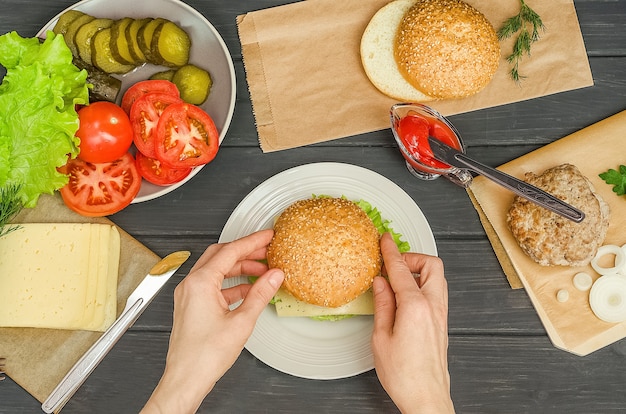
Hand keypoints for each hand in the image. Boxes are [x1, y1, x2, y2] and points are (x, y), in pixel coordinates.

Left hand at [141, 230, 283, 413]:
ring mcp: (189, 295)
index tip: (267, 237)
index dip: (253, 242)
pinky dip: (231, 284)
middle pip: (221, 256)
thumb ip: (260, 294)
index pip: (230, 251)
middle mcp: (191, 285)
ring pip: (216, 270)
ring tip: (262, 271)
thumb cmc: (205, 356)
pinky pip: (213, 285)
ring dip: (239, 268)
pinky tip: (248, 290)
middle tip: (266, 251)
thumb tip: (274, 276)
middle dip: (245, 252)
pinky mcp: (191, 306)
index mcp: (200, 283)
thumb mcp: (242, 321)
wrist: (186, 379)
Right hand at [372, 233, 453, 413]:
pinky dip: (422, 286)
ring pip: (437, 278)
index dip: (391, 251)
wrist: (426, 397)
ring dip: (419, 272)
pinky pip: (436, 293)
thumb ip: (382, 305)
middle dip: (413, 258)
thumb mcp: (380, 338)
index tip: (384, 239)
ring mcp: (441, 315)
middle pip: (432, 265)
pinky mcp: (442, 324)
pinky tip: (405, 297)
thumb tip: (380, 283)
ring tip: (398, 280)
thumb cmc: (403, 374)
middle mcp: (433, 307)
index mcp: (415, 307)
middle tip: (394, 264)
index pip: (402, 269)